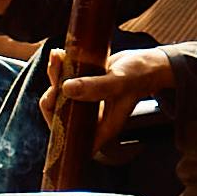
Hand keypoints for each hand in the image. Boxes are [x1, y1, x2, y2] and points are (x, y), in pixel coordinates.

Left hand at [42, 46, 174, 153]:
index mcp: (100, 127)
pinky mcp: (82, 86)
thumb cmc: (138, 76)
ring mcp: (85, 102)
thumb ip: (95, 87)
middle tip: (56, 79)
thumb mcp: (118, 82)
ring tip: (57, 58)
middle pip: (59, 116)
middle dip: (51, 97)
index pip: (72, 141)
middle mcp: (90, 118)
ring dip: (54, 77)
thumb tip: (66, 89)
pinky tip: (59, 54)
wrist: (145, 63)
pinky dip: (58, 68)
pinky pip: (63, 80)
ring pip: (58, 96)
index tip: (53, 108)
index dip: (57, 131)